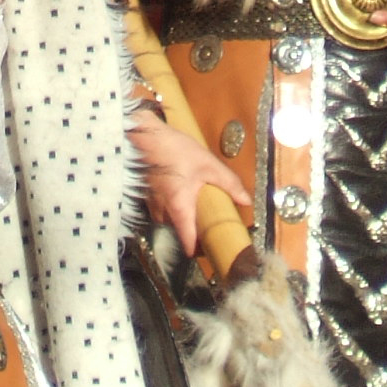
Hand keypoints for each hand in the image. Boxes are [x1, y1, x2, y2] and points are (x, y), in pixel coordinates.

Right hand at [126, 116, 251, 256]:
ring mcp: (149, 201)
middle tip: (206, 226)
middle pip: (177, 230)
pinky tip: (177, 191)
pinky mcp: (143, 191)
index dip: (198, 251)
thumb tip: (246, 200)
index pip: (187, 241)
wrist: (140, 133)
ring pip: (165, 218)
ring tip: (192, 208)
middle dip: (190, 230)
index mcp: (179, 207)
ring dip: (178, 217)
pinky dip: (168, 205)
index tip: (208, 253)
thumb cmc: (171, 148)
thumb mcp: (207, 164)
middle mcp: (161, 209)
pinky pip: (157, 207)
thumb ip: (228, 183)